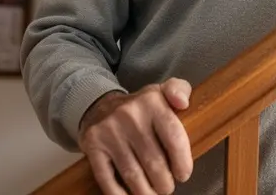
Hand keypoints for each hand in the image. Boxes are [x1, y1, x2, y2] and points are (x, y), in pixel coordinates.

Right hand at [79, 78, 193, 194]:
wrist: (98, 105)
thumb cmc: (139, 107)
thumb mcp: (161, 91)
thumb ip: (179, 90)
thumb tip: (183, 103)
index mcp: (151, 102)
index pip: (173, 137)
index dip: (182, 162)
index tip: (183, 174)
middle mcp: (129, 115)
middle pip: (154, 161)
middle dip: (164, 182)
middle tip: (166, 187)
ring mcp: (109, 131)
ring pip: (133, 174)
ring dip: (145, 192)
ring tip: (152, 194)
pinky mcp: (93, 146)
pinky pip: (107, 178)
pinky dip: (119, 194)